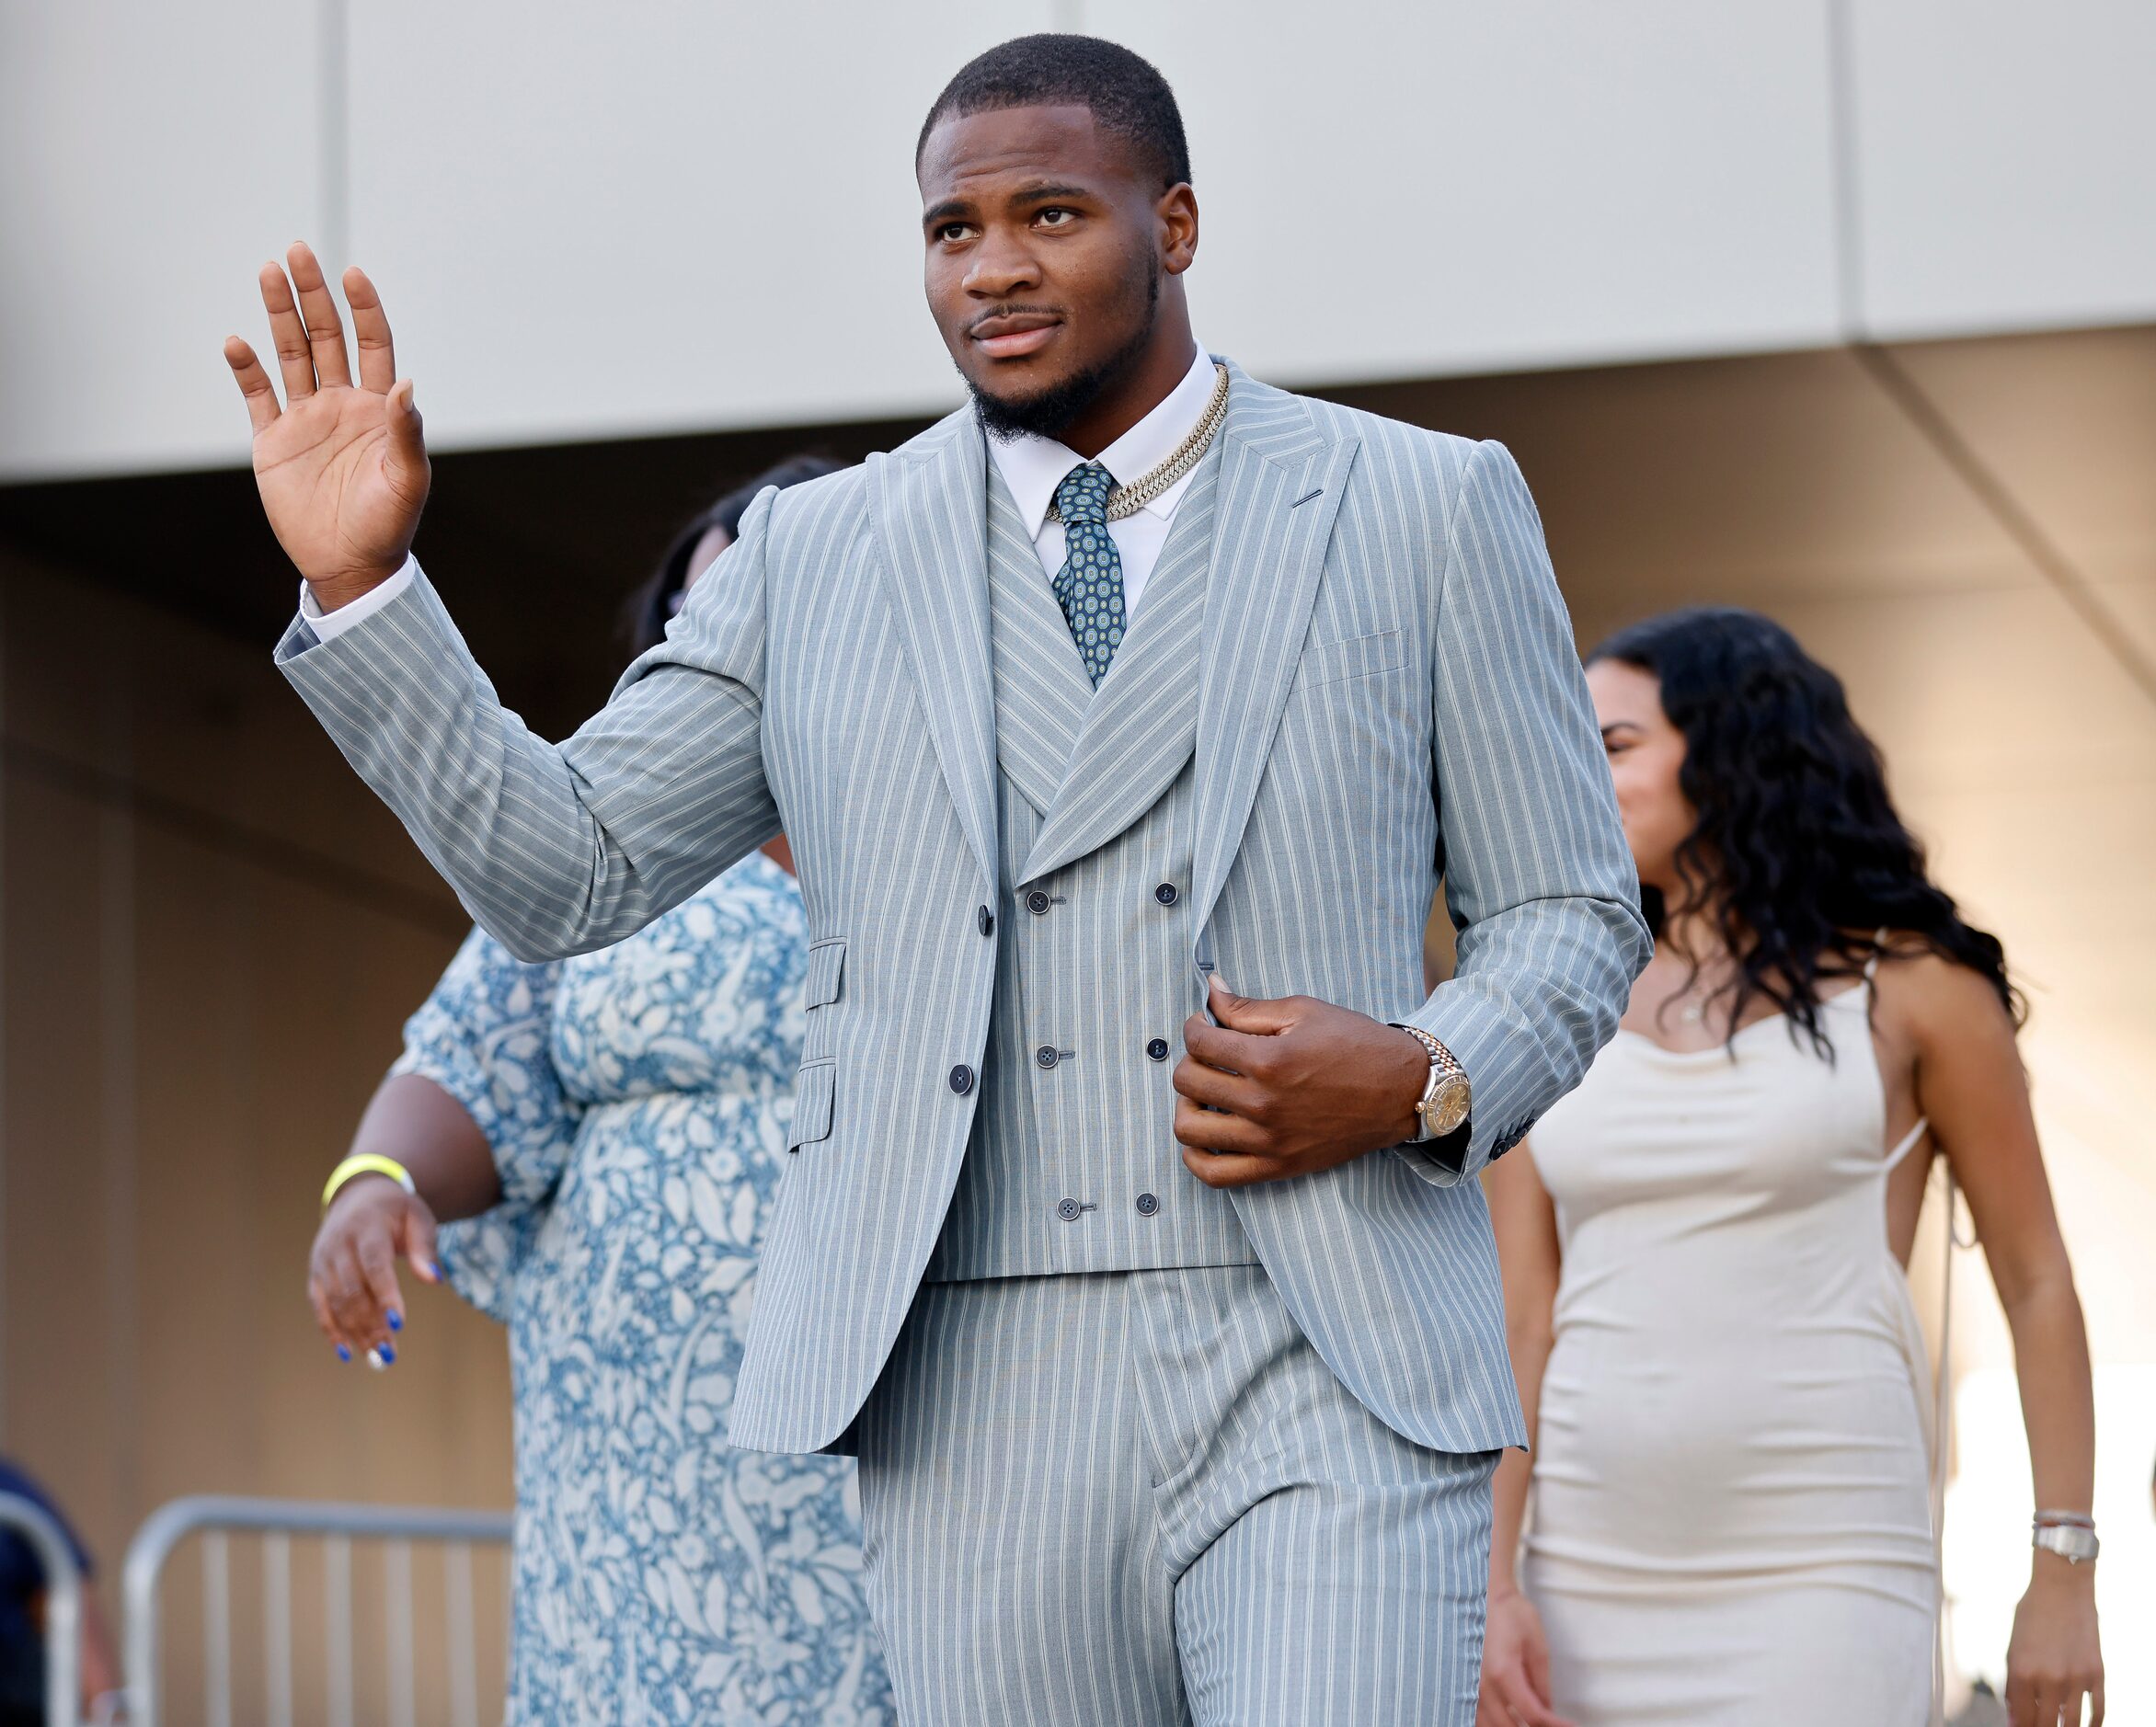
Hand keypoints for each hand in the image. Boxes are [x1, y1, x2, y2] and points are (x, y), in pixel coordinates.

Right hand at [223, 242, 429, 606]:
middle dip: (313, 295)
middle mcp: (341, 403)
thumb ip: (406, 430)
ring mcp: (305, 419)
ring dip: (280, 315)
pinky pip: (257, 395)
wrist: (350, 565)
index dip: (363, 308)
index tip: (353, 274)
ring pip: (291, 354)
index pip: (372, 343)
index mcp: (378, 408)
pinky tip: (236, 342)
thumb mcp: (407, 478)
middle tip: (298, 250)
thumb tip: (405, 383)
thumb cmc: (389, 525)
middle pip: (326, 336)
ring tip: (268, 271)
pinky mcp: (273, 440)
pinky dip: (245, 369)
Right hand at [307, 1174, 440, 1365]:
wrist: (359, 1196)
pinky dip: (331, 1330)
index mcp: (366, 1226)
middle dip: (370, 1324)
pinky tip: (347, 1352)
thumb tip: (434, 1280)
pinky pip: (320, 1306)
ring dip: (355, 1332)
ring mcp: (323, 1260)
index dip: (385, 1295)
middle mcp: (338, 1244)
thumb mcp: (418, 1218)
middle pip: (353, 1290)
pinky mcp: (316, 1274)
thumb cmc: (396, 1210)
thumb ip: (424, 1248)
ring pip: (336, 1302)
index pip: (374, 1264)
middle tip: (389, 1353)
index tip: (398, 1324)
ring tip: (378, 1358)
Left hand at [1171, 976, 1427, 1186]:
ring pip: (1189, 1129)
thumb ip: (1248, 1008)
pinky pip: (1214, 1174)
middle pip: (1188, 1083)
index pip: (1199, 1043)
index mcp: (1269, 1061)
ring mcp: (1269, 1140)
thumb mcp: (1304, 1012)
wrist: (1402, 1091)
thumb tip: (1211, 990)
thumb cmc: (1357, 1045)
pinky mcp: (1278, 1166)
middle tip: (1209, 1055)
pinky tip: (1206, 1134)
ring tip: (1204, 1094)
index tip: (1203, 1025)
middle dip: (1191, 1061)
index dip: (1195, 1027)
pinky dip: (1196, 1156)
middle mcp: (1263, 1104)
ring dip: (1186, 1106)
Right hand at [1478, 1584, 1572, 1726]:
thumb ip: (1541, 1683)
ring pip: (1490, 1725)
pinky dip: (1494, 1722)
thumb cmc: (1511, 1614)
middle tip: (1552, 1724)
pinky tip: (1508, 1719)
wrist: (1485, 1595)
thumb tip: (1547, 1710)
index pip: (1533, 1715)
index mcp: (1504, 1673)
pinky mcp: (1464, 1683)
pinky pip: (1477, 1715)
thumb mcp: (1537, 1645)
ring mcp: (1469, 1685)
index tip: (1570, 1726)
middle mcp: (1482, 1685)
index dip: (1555, 1725)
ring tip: (1532, 1722)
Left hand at [2005, 1558, 2102, 1725]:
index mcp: (2021, 1670)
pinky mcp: (2097, 1674)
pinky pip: (2098, 1712)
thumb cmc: (2031, 1617)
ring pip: (2074, 1725)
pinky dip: (2093, 1725)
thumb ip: (2013, 1685)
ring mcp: (2076, 1678)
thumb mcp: (2013, 1648)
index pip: (2021, 1718)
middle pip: (2046, 1725)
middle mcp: (2049, 1678)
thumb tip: (2014, 1719)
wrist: (2062, 1589)